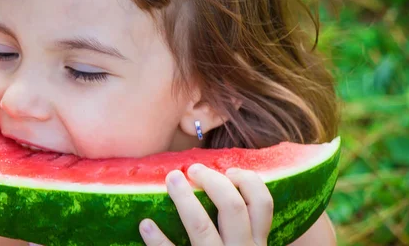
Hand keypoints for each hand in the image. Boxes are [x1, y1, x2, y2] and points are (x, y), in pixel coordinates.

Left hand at [140, 164, 272, 245]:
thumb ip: (243, 231)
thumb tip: (225, 186)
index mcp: (257, 245)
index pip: (263, 203)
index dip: (247, 180)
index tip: (229, 170)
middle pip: (232, 206)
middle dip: (211, 181)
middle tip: (194, 170)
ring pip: (201, 227)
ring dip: (183, 199)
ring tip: (171, 180)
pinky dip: (158, 241)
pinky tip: (146, 225)